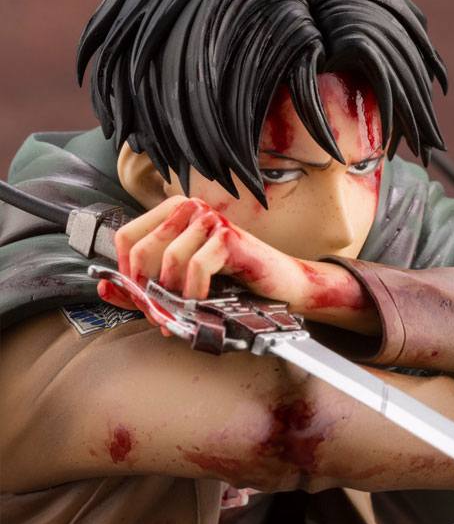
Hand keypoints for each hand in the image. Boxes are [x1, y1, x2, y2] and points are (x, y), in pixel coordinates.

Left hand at [97, 195, 375, 329]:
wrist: (279, 289)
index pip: (125, 238)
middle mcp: (189, 208)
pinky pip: (195, 266)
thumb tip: (104, 287)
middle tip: (161, 314)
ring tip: (184, 310)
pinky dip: (195, 291)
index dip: (126, 274)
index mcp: (172, 212)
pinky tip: (204, 300)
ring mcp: (209, 219)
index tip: (142, 298)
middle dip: (147, 290)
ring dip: (172, 295)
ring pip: (166, 260)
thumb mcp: (179, 286)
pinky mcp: (228, 236)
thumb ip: (141, 287)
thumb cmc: (232, 286)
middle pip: (140, 250)